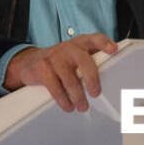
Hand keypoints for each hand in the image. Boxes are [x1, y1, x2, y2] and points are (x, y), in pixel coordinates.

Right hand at [2, 34, 117, 111]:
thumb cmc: (60, 61)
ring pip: (69, 79)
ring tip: (82, 106)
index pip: (95, 39)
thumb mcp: (76, 56)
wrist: (30, 62)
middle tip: (95, 93)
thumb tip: (112, 80)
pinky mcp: (42, 68)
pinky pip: (55, 87)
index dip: (104, 43)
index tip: (113, 50)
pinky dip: (63, 100)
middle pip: (83, 60)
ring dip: (78, 96)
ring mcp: (54, 57)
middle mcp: (69, 48)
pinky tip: (68, 105)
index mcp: (80, 43)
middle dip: (92, 78)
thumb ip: (92, 62)